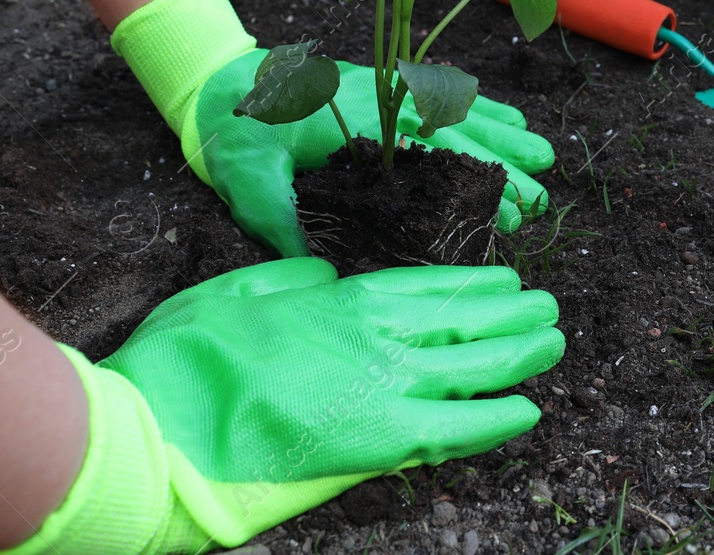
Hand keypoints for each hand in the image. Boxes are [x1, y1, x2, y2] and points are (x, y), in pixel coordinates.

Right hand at [1, 259, 562, 553]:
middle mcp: (374, 336)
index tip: (504, 281)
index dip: (471, 285)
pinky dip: (496, 419)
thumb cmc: (185, 357)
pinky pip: (456, 428)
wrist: (158, 422)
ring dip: (518, 354)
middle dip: (511, 314)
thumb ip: (289, 277)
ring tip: (554, 342)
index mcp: (341, 299)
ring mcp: (381, 385)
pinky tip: (528, 410)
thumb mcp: (238, 290)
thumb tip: (325, 274)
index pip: (426, 287)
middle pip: (463, 321)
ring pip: (473, 365)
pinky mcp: (379, 439)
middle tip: (549, 308)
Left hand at [194, 49, 554, 254]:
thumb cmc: (235, 139)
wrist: (217, 86)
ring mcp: (386, 93)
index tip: (510, 205)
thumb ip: (287, 225)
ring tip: (544, 161)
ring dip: (504, 135)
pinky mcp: (383, 91)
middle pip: (459, 130)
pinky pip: (442, 96)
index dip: (476, 177)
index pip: (433, 151)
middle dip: (504, 165)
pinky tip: (510, 125)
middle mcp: (383, 102)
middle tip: (540, 200)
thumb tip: (326, 275)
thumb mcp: (251, 188)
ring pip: (459, 111)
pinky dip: (480, 109)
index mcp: (359, 125)